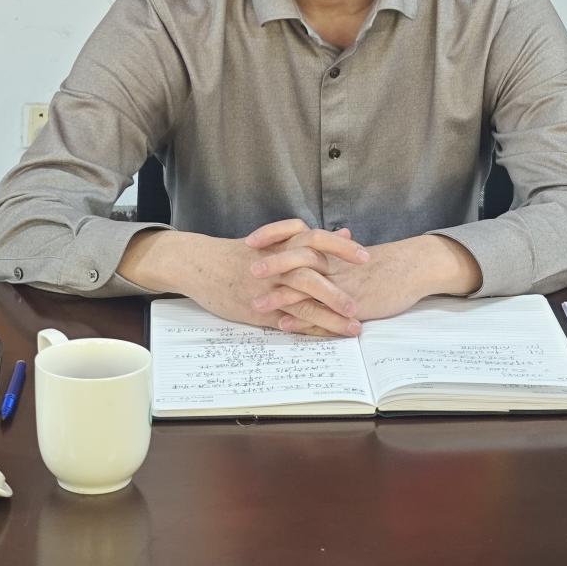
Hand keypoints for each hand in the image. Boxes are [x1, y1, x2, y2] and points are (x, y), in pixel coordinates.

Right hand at [119, 220, 369, 336]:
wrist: (199, 263)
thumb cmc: (239, 252)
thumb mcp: (276, 239)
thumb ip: (313, 238)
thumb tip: (347, 231)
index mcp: (283, 242)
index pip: (317, 240)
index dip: (343, 248)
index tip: (367, 257)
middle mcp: (276, 262)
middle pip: (313, 269)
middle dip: (340, 287)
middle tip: (362, 301)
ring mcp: (267, 285)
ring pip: (303, 297)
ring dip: (330, 313)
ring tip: (352, 325)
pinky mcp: (256, 307)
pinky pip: (287, 318)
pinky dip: (307, 327)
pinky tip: (325, 336)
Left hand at [249, 233, 480, 334]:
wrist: (411, 268)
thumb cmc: (381, 262)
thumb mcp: (351, 252)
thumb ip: (329, 249)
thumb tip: (310, 243)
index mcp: (330, 249)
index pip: (296, 235)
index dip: (272, 235)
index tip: (249, 240)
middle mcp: (333, 264)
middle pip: (297, 259)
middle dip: (271, 264)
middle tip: (248, 270)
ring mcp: (341, 285)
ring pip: (306, 289)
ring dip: (279, 298)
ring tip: (255, 306)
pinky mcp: (352, 305)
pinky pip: (323, 314)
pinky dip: (302, 320)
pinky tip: (284, 324)